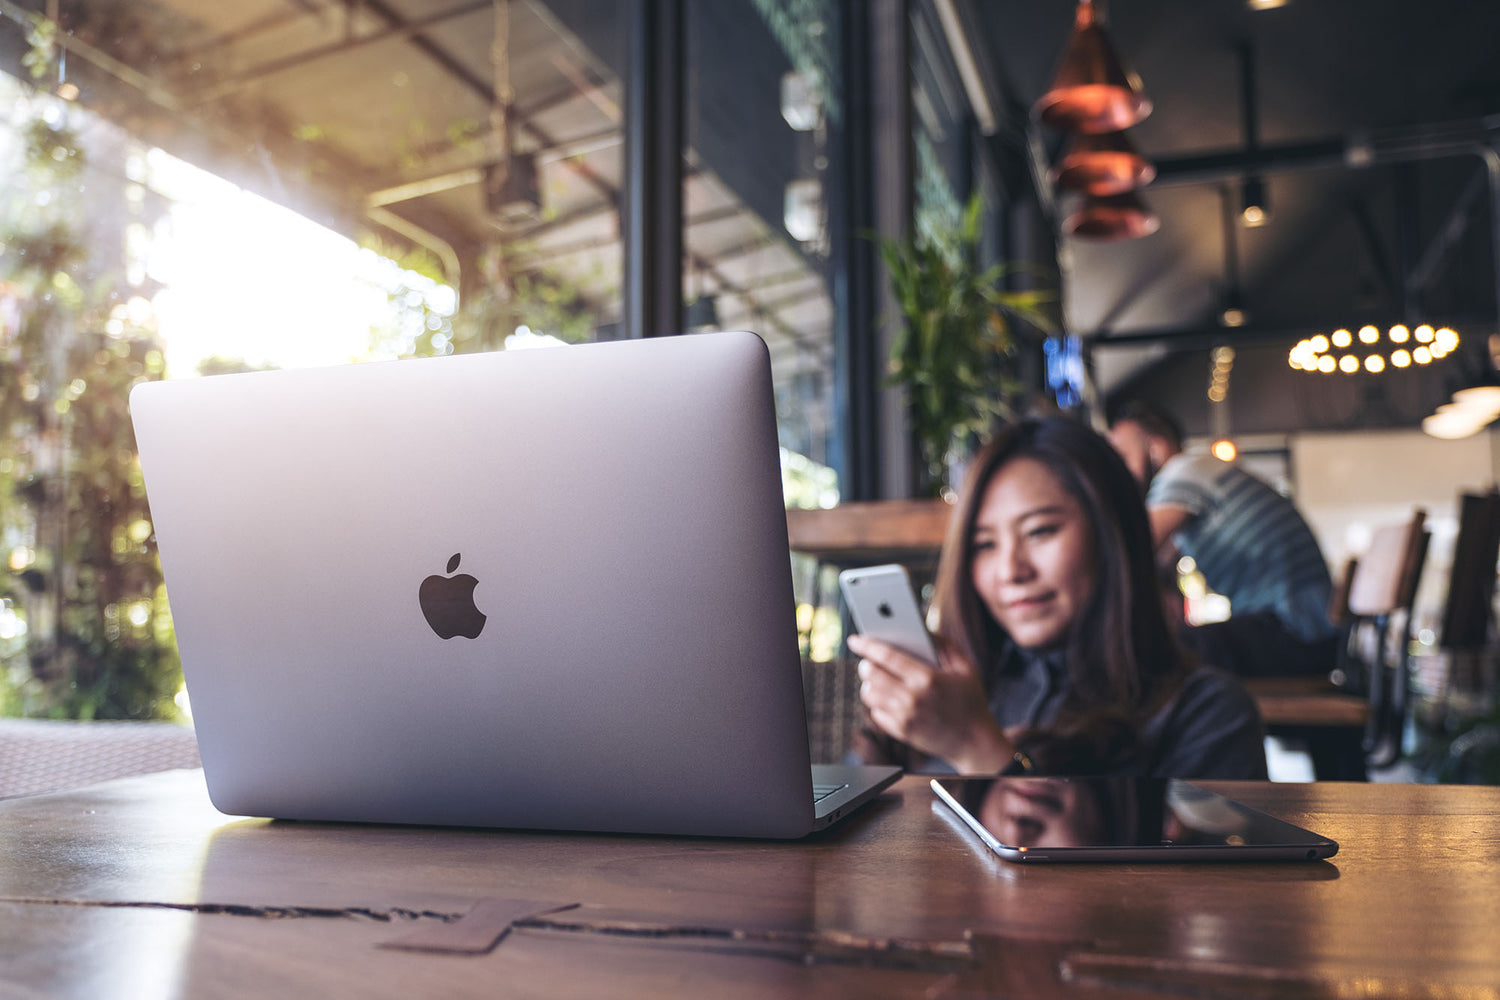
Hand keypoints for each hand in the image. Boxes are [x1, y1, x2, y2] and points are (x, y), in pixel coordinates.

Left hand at [848, 634, 1013, 773]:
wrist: (975, 741)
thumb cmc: (970, 700)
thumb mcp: (966, 668)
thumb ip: (946, 645)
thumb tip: (924, 628)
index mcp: (928, 678)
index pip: (888, 656)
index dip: (867, 645)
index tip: (854, 639)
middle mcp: (913, 698)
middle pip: (872, 675)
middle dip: (866, 664)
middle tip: (867, 661)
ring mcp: (905, 717)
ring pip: (869, 694)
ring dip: (869, 684)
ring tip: (876, 678)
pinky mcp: (901, 732)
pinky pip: (876, 712)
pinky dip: (877, 703)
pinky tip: (887, 698)